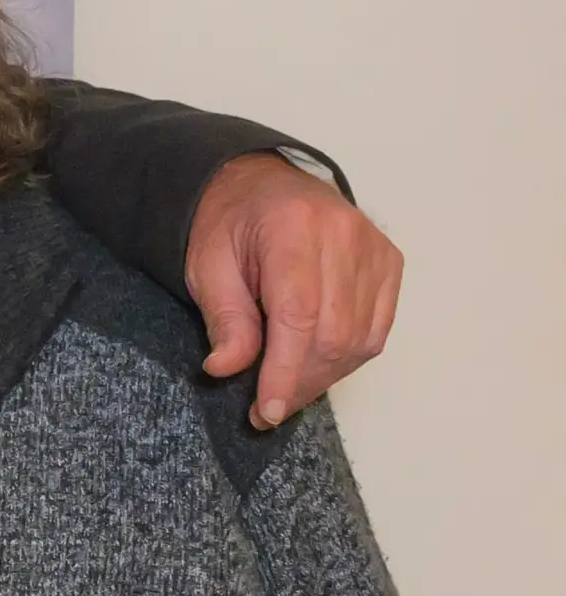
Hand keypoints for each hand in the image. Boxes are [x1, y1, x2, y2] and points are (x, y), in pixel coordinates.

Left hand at [186, 153, 400, 428]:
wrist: (262, 184)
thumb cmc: (229, 225)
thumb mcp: (207, 266)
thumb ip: (224, 318)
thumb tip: (226, 369)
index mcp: (294, 228)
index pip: (299, 316)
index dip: (285, 372)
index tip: (266, 412)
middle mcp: (345, 235)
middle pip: (335, 333)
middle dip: (300, 382)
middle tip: (265, 410)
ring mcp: (375, 248)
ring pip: (361, 338)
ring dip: (323, 376)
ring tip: (286, 391)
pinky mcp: (389, 263)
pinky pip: (378, 327)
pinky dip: (349, 357)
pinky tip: (316, 366)